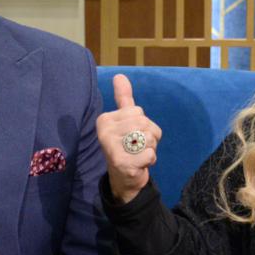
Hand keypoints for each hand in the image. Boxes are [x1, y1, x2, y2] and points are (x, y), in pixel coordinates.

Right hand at [95, 74, 162, 203]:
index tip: (132, 136)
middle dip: (149, 137)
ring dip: (150, 149)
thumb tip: (119, 76)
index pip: (138, 112)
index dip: (143, 124)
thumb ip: (123, 99)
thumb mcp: (124, 121)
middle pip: (145, 124)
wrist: (123, 178)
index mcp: (104, 120)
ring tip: (138, 155)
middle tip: (137, 147)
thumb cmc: (126, 147)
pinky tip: (139, 165)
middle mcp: (105, 132)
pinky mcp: (122, 163)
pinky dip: (150, 160)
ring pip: (149, 138)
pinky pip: (150, 154)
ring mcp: (112, 148)